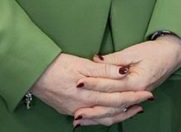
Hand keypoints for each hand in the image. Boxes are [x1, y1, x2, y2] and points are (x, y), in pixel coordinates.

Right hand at [30, 53, 151, 121]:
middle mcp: (81, 106)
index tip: (148, 94)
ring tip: (132, 110)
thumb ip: (104, 69)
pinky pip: (90, 118)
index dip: (134, 97)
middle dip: (130, 108)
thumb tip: (124, 72)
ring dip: (118, 114)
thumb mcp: (82, 63)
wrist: (32, 73)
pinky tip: (109, 113)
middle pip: (111, 111)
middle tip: (145, 103)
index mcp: (87, 94)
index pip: (117, 98)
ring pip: (101, 118)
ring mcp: (73, 110)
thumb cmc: (56, 65)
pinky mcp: (67, 110)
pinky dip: (103, 116)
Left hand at [72, 36, 180, 125]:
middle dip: (92, 108)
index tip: (79, 82)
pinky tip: (94, 118)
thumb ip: (114, 59)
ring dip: (97, 116)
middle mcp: (137, 93)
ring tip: (80, 119)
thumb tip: (95, 59)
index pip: (111, 85)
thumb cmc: (154, 51)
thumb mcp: (134, 51)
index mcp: (137, 82)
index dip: (94, 83)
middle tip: (75, 110)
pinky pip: (119, 111)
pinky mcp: (135, 98)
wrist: (172, 55)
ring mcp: (137, 98)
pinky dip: (106, 115)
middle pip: (111, 104)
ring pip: (114, 112)